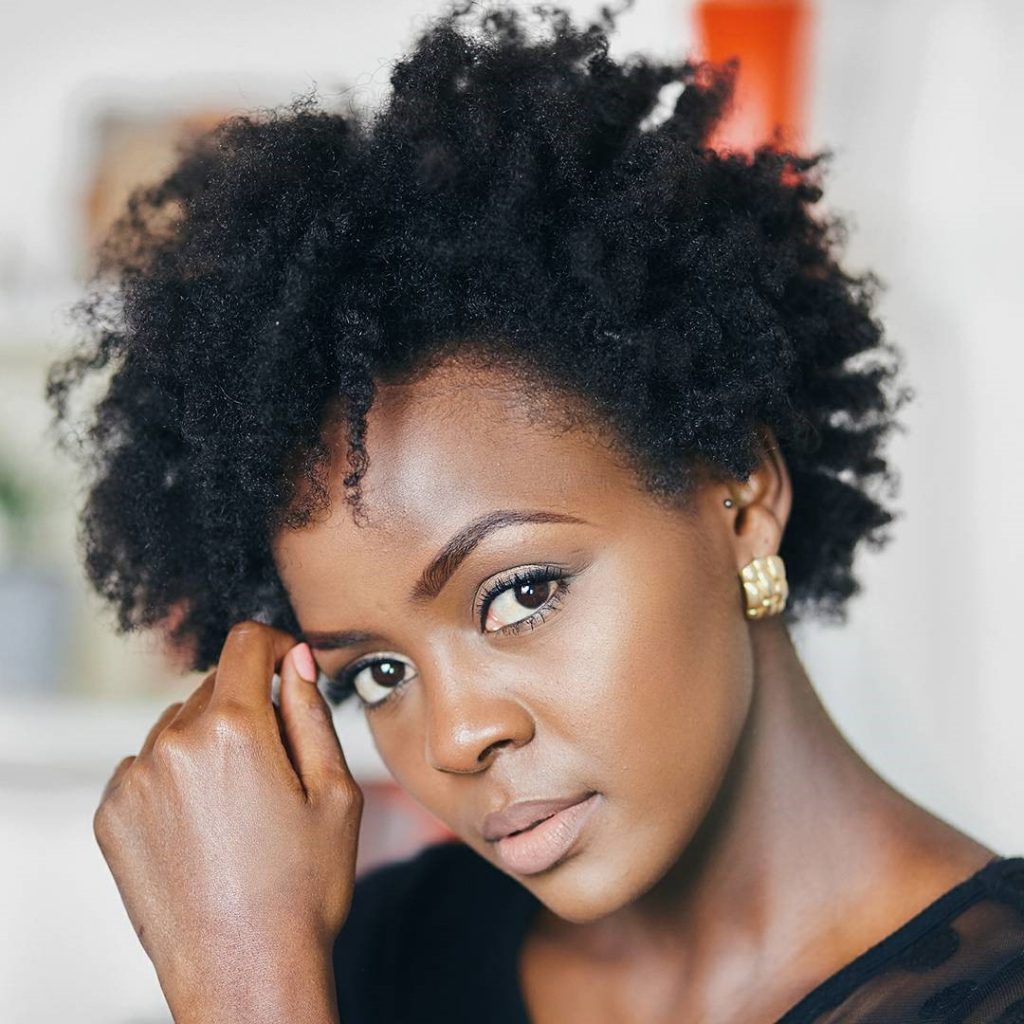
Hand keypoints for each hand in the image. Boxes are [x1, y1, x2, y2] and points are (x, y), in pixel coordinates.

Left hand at [93, 621, 361, 1022]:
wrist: (245, 971)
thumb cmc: (303, 887)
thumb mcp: (335, 792)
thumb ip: (310, 712)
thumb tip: (294, 657)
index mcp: (236, 729)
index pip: (245, 643)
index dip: (274, 644)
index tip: (289, 665)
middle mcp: (173, 743)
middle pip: (215, 685)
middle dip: (249, 703)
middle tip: (277, 762)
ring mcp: (134, 780)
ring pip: (179, 724)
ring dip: (209, 738)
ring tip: (239, 802)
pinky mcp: (111, 814)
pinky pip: (147, 764)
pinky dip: (175, 774)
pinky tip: (203, 823)